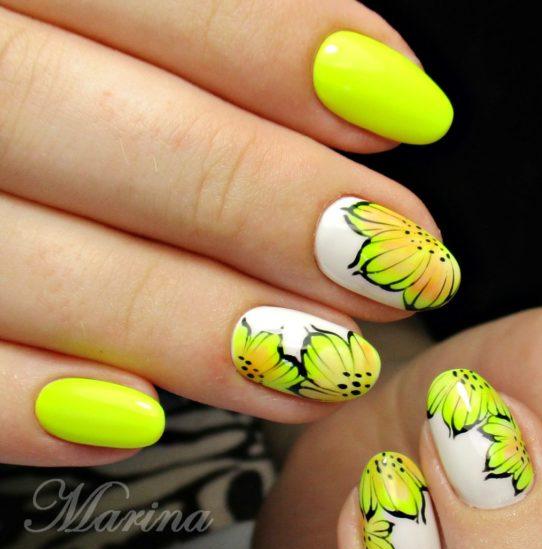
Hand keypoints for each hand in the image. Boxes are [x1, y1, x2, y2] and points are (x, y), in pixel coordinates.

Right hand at [0, 0, 455, 464]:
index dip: (276, 49)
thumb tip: (371, 83)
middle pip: (114, 136)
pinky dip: (29, 403)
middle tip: (406, 266)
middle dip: (272, 209)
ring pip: (34, 266)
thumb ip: (197, 45)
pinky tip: (135, 420)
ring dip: (195, 328)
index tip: (407, 110)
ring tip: (326, 365)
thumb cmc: (36, 79)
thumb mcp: (92, 27)